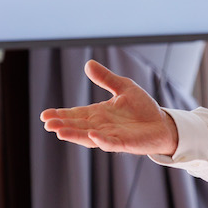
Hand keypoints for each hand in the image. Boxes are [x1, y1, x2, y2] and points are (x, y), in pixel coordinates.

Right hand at [40, 59, 178, 156]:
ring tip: (60, 132)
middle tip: (47, 124)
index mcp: (98, 113)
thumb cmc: (142, 108)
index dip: (61, 114)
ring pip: (89, 137)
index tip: (44, 115)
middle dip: (63, 125)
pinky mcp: (125, 143)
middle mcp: (101, 126)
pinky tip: (92, 135)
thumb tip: (88, 64)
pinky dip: (101, 140)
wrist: (162, 123)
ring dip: (75, 135)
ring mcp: (111, 135)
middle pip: (78, 126)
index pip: (76, 114)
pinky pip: (111, 143)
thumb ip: (106, 78)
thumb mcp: (123, 87)